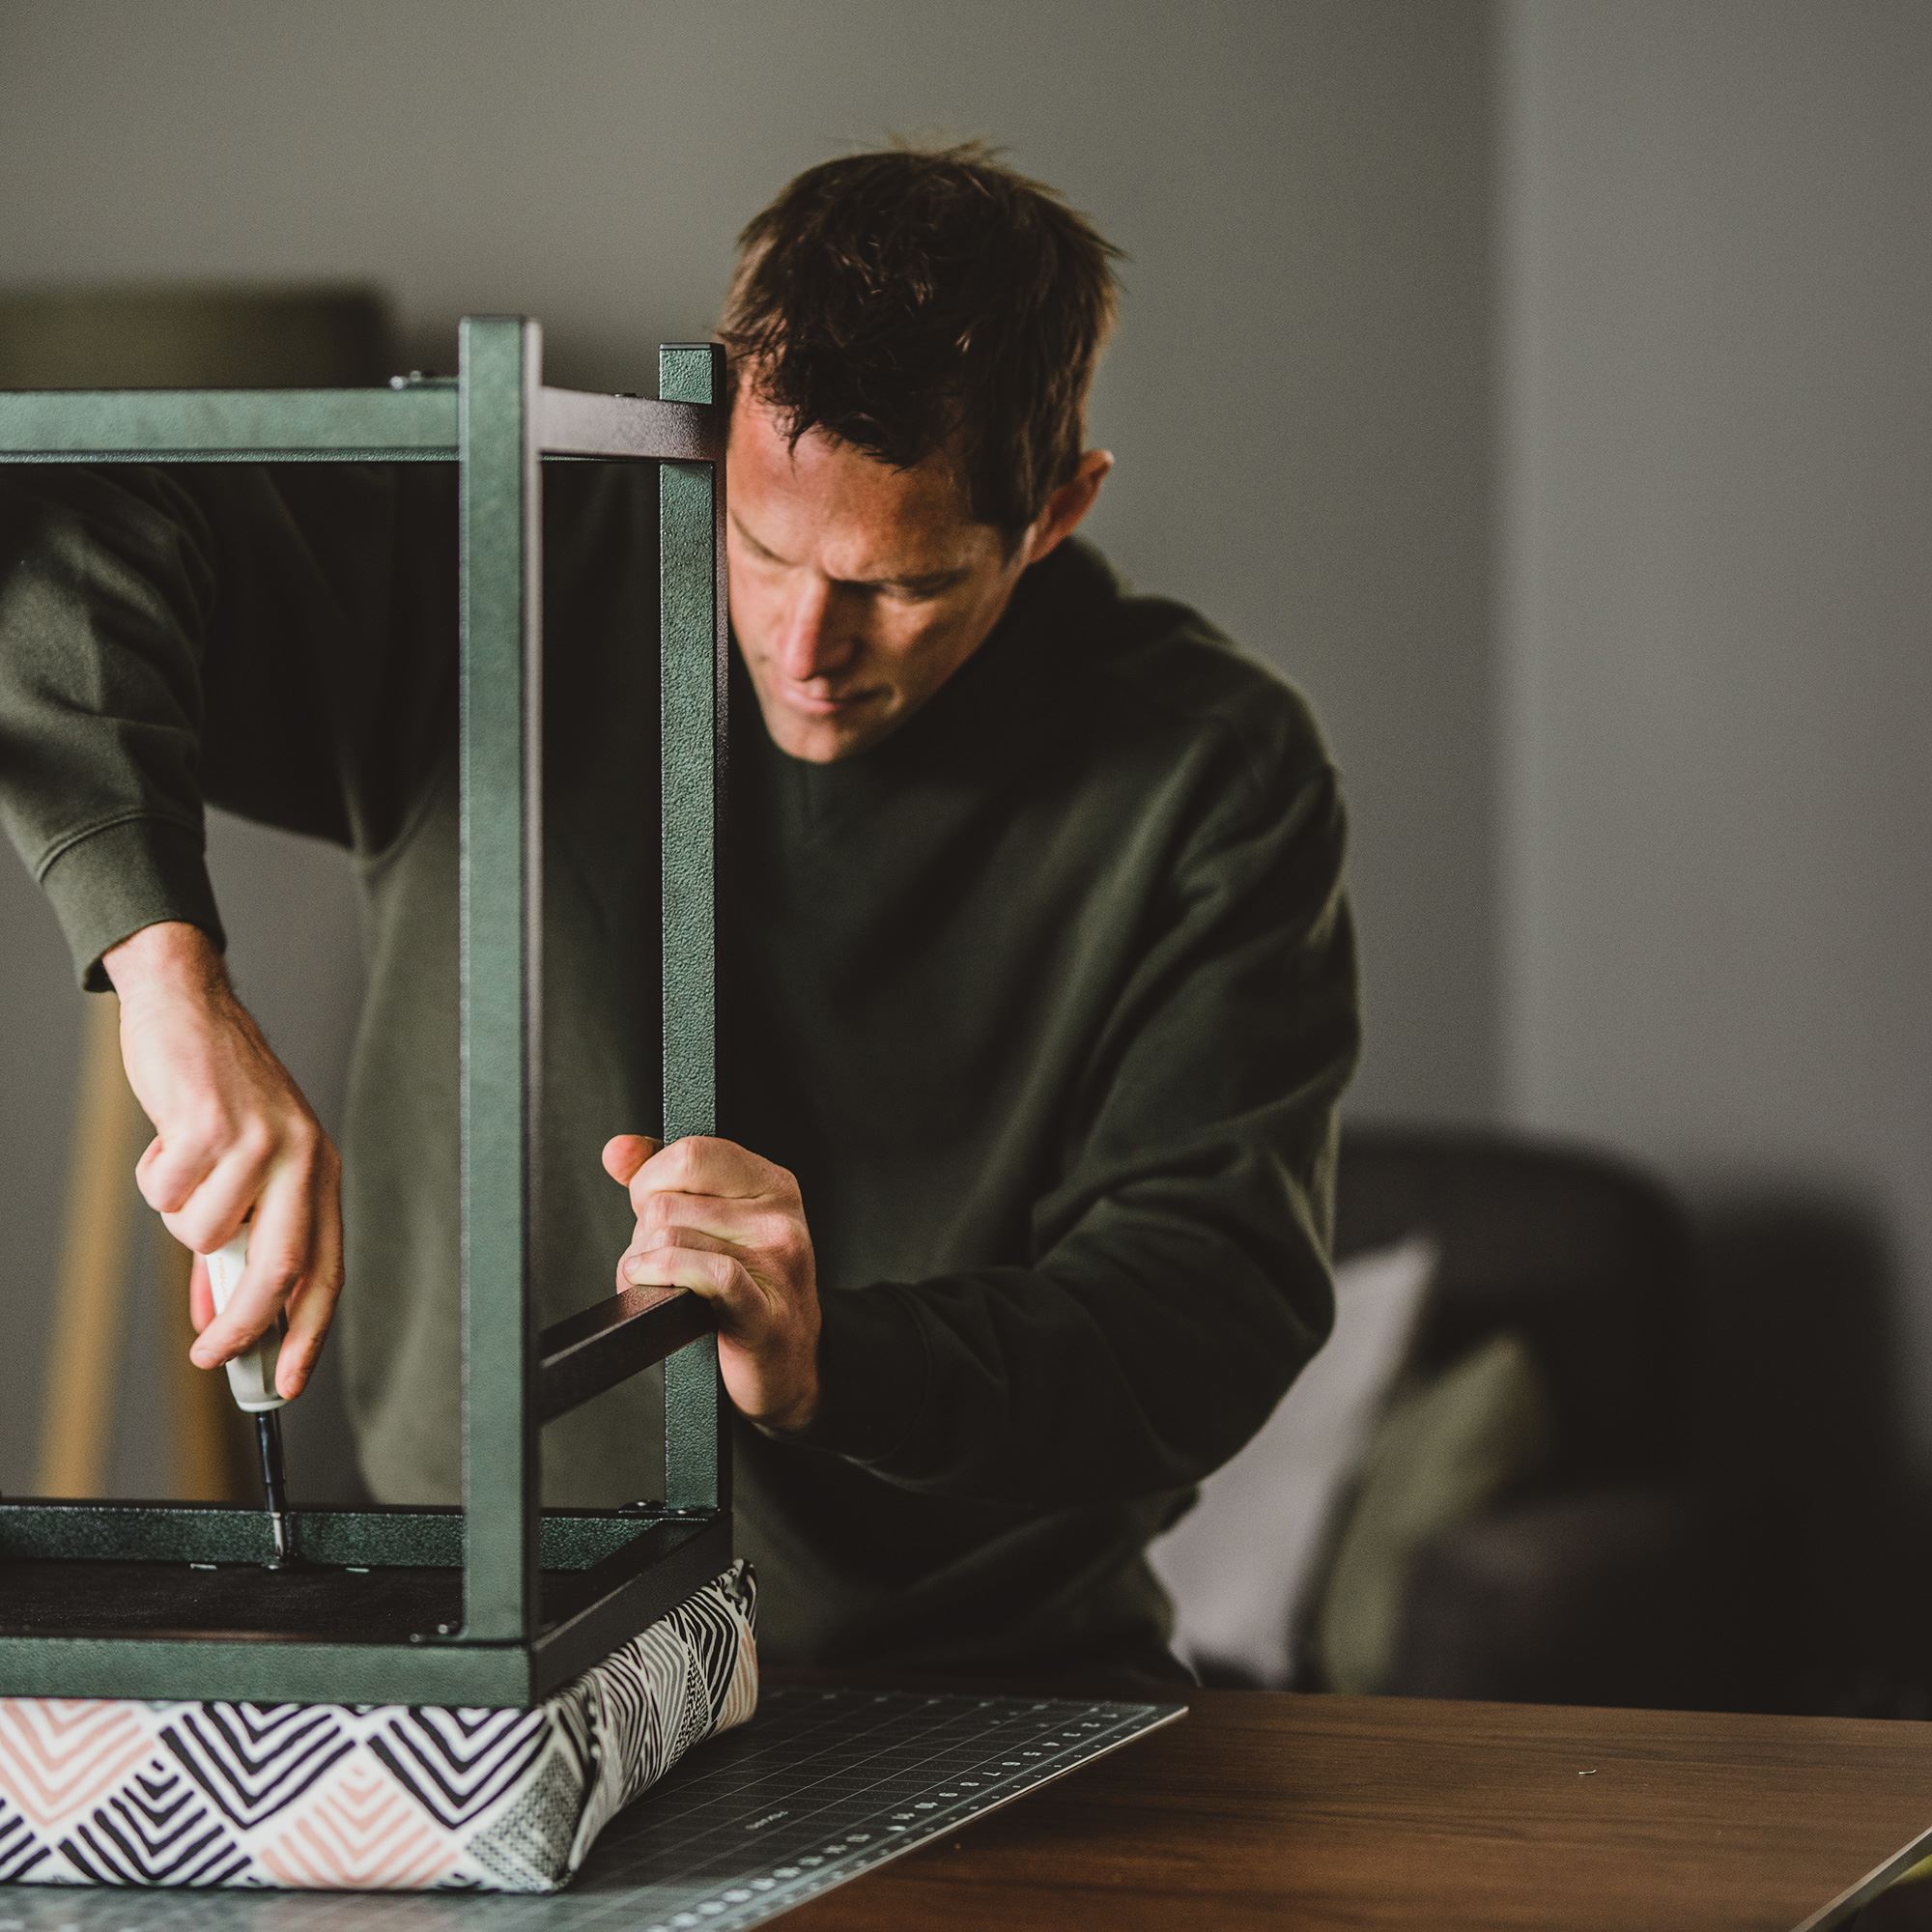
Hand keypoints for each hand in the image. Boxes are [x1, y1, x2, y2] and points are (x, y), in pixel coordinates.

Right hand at [104, 921, 342, 1399]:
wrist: (190, 1009)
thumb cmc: (216, 1095)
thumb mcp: (245, 1168)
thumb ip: (235, 1243)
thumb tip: (217, 1314)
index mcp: (320, 1173)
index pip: (326, 1270)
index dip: (307, 1332)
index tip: (285, 1381)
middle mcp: (304, 1158)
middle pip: (282, 1268)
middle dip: (241, 1323)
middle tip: (209, 1353)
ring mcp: (262, 1138)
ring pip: (204, 1231)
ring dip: (177, 1217)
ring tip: (182, 1171)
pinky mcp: (213, 1121)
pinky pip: (167, 1192)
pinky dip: (153, 1179)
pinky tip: (167, 1141)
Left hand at [600, 1133, 820, 1432]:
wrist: (789, 1365)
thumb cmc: (749, 1292)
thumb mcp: (714, 1222)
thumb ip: (664, 1178)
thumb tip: (617, 1151)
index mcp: (771, 1185)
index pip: (690, 1153)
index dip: (652, 1182)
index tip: (652, 1208)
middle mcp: (779, 1217)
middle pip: (668, 1201)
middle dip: (643, 1233)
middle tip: (658, 1258)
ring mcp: (777, 1263)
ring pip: (671, 1236)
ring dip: (642, 1265)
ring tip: (658, 1283)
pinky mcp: (764, 1311)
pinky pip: (704, 1272)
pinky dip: (663, 1276)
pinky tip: (651, 1286)